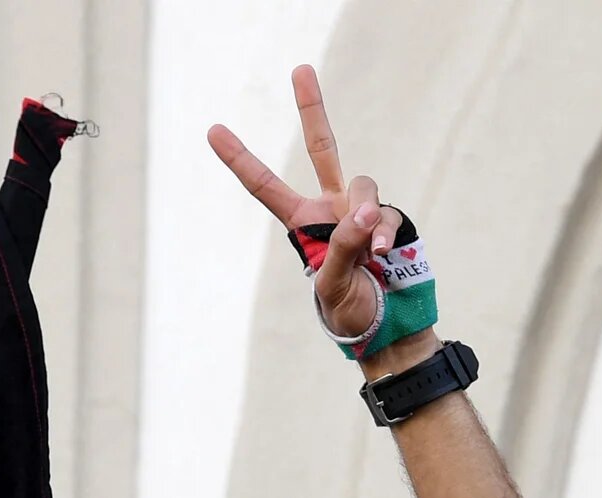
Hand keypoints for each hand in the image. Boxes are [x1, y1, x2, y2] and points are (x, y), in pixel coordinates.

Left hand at [208, 65, 425, 363]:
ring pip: (362, 184)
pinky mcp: (388, 219)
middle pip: (322, 148)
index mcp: (303, 223)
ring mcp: (362, 210)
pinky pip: (385, 213)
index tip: (212, 129)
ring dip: (363, 215)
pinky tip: (380, 255)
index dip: (240, 158)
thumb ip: (343, 248)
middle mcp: (331, 208)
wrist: (389, 325)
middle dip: (313, 108)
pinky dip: (382, 232)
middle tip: (300, 69)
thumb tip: (363, 212)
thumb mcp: (333, 287)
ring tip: (368, 252)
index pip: (264, 186)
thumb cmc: (350, 310)